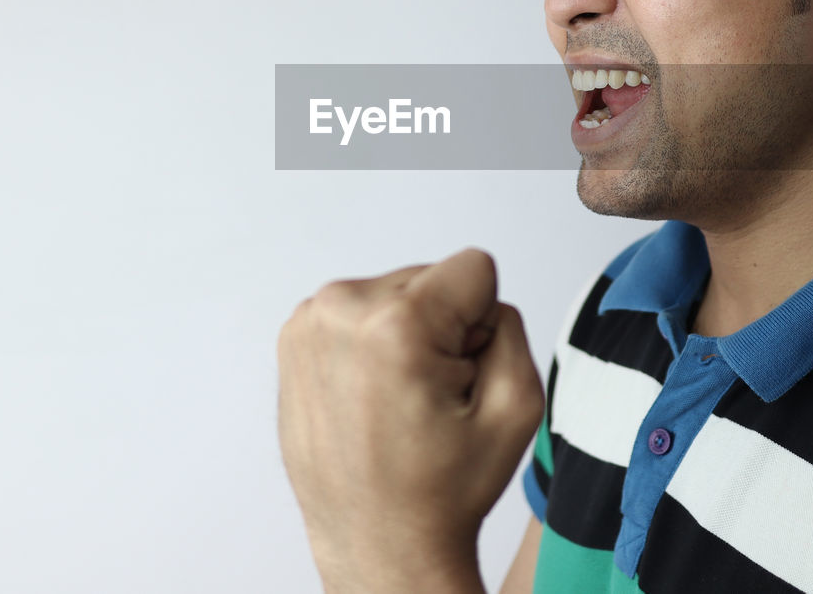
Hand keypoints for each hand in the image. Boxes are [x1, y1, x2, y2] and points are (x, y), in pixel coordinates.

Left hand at [277, 249, 543, 593]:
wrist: (376, 542)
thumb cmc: (439, 490)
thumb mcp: (518, 407)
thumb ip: (511, 325)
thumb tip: (478, 300)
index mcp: (394, 326)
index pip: (474, 268)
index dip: (483, 325)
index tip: (459, 378)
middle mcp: (340, 312)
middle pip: (431, 279)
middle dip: (441, 330)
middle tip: (428, 400)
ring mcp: (308, 324)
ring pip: (395, 294)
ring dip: (406, 338)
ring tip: (398, 402)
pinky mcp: (294, 337)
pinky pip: (360, 314)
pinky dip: (373, 347)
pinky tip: (372, 399)